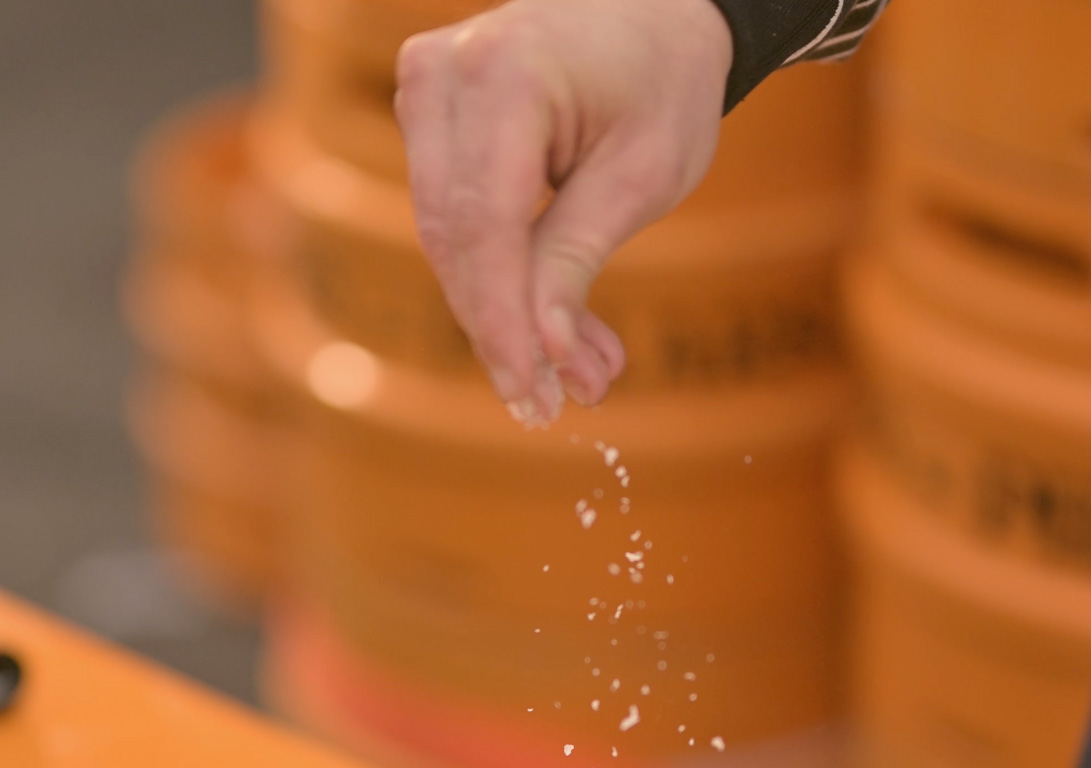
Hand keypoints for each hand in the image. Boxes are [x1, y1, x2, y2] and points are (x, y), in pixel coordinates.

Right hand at [395, 0, 731, 422]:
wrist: (657, 12)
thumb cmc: (664, 82)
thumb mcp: (641, 177)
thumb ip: (576, 261)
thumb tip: (546, 354)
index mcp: (505, 74)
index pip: (484, 229)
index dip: (503, 324)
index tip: (530, 394)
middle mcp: (445, 76)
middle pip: (456, 243)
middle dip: (505, 333)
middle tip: (553, 405)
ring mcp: (426, 90)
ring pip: (447, 242)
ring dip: (506, 318)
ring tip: (573, 378)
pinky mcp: (429, 118)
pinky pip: (452, 220)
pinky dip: (500, 280)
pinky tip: (550, 332)